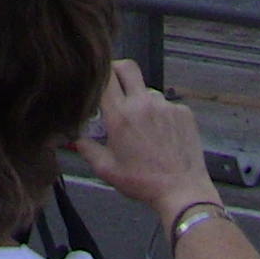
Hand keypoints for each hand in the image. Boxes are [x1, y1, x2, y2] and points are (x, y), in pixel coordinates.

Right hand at [79, 61, 213, 228]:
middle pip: (127, 67)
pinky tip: (162, 135)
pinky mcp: (183, 112)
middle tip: (115, 86)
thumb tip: (75, 137)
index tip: (97, 84)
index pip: (105, 76)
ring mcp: (166, 106)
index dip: (99, 75)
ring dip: (141, 100)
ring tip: (143, 126)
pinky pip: (167, 104)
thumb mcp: (107, 170)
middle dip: (118, 71)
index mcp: (120, 115)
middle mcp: (143, 104)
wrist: (182, 191)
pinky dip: (161, 114)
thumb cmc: (143, 182)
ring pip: (148, 90)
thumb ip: (86, 149)